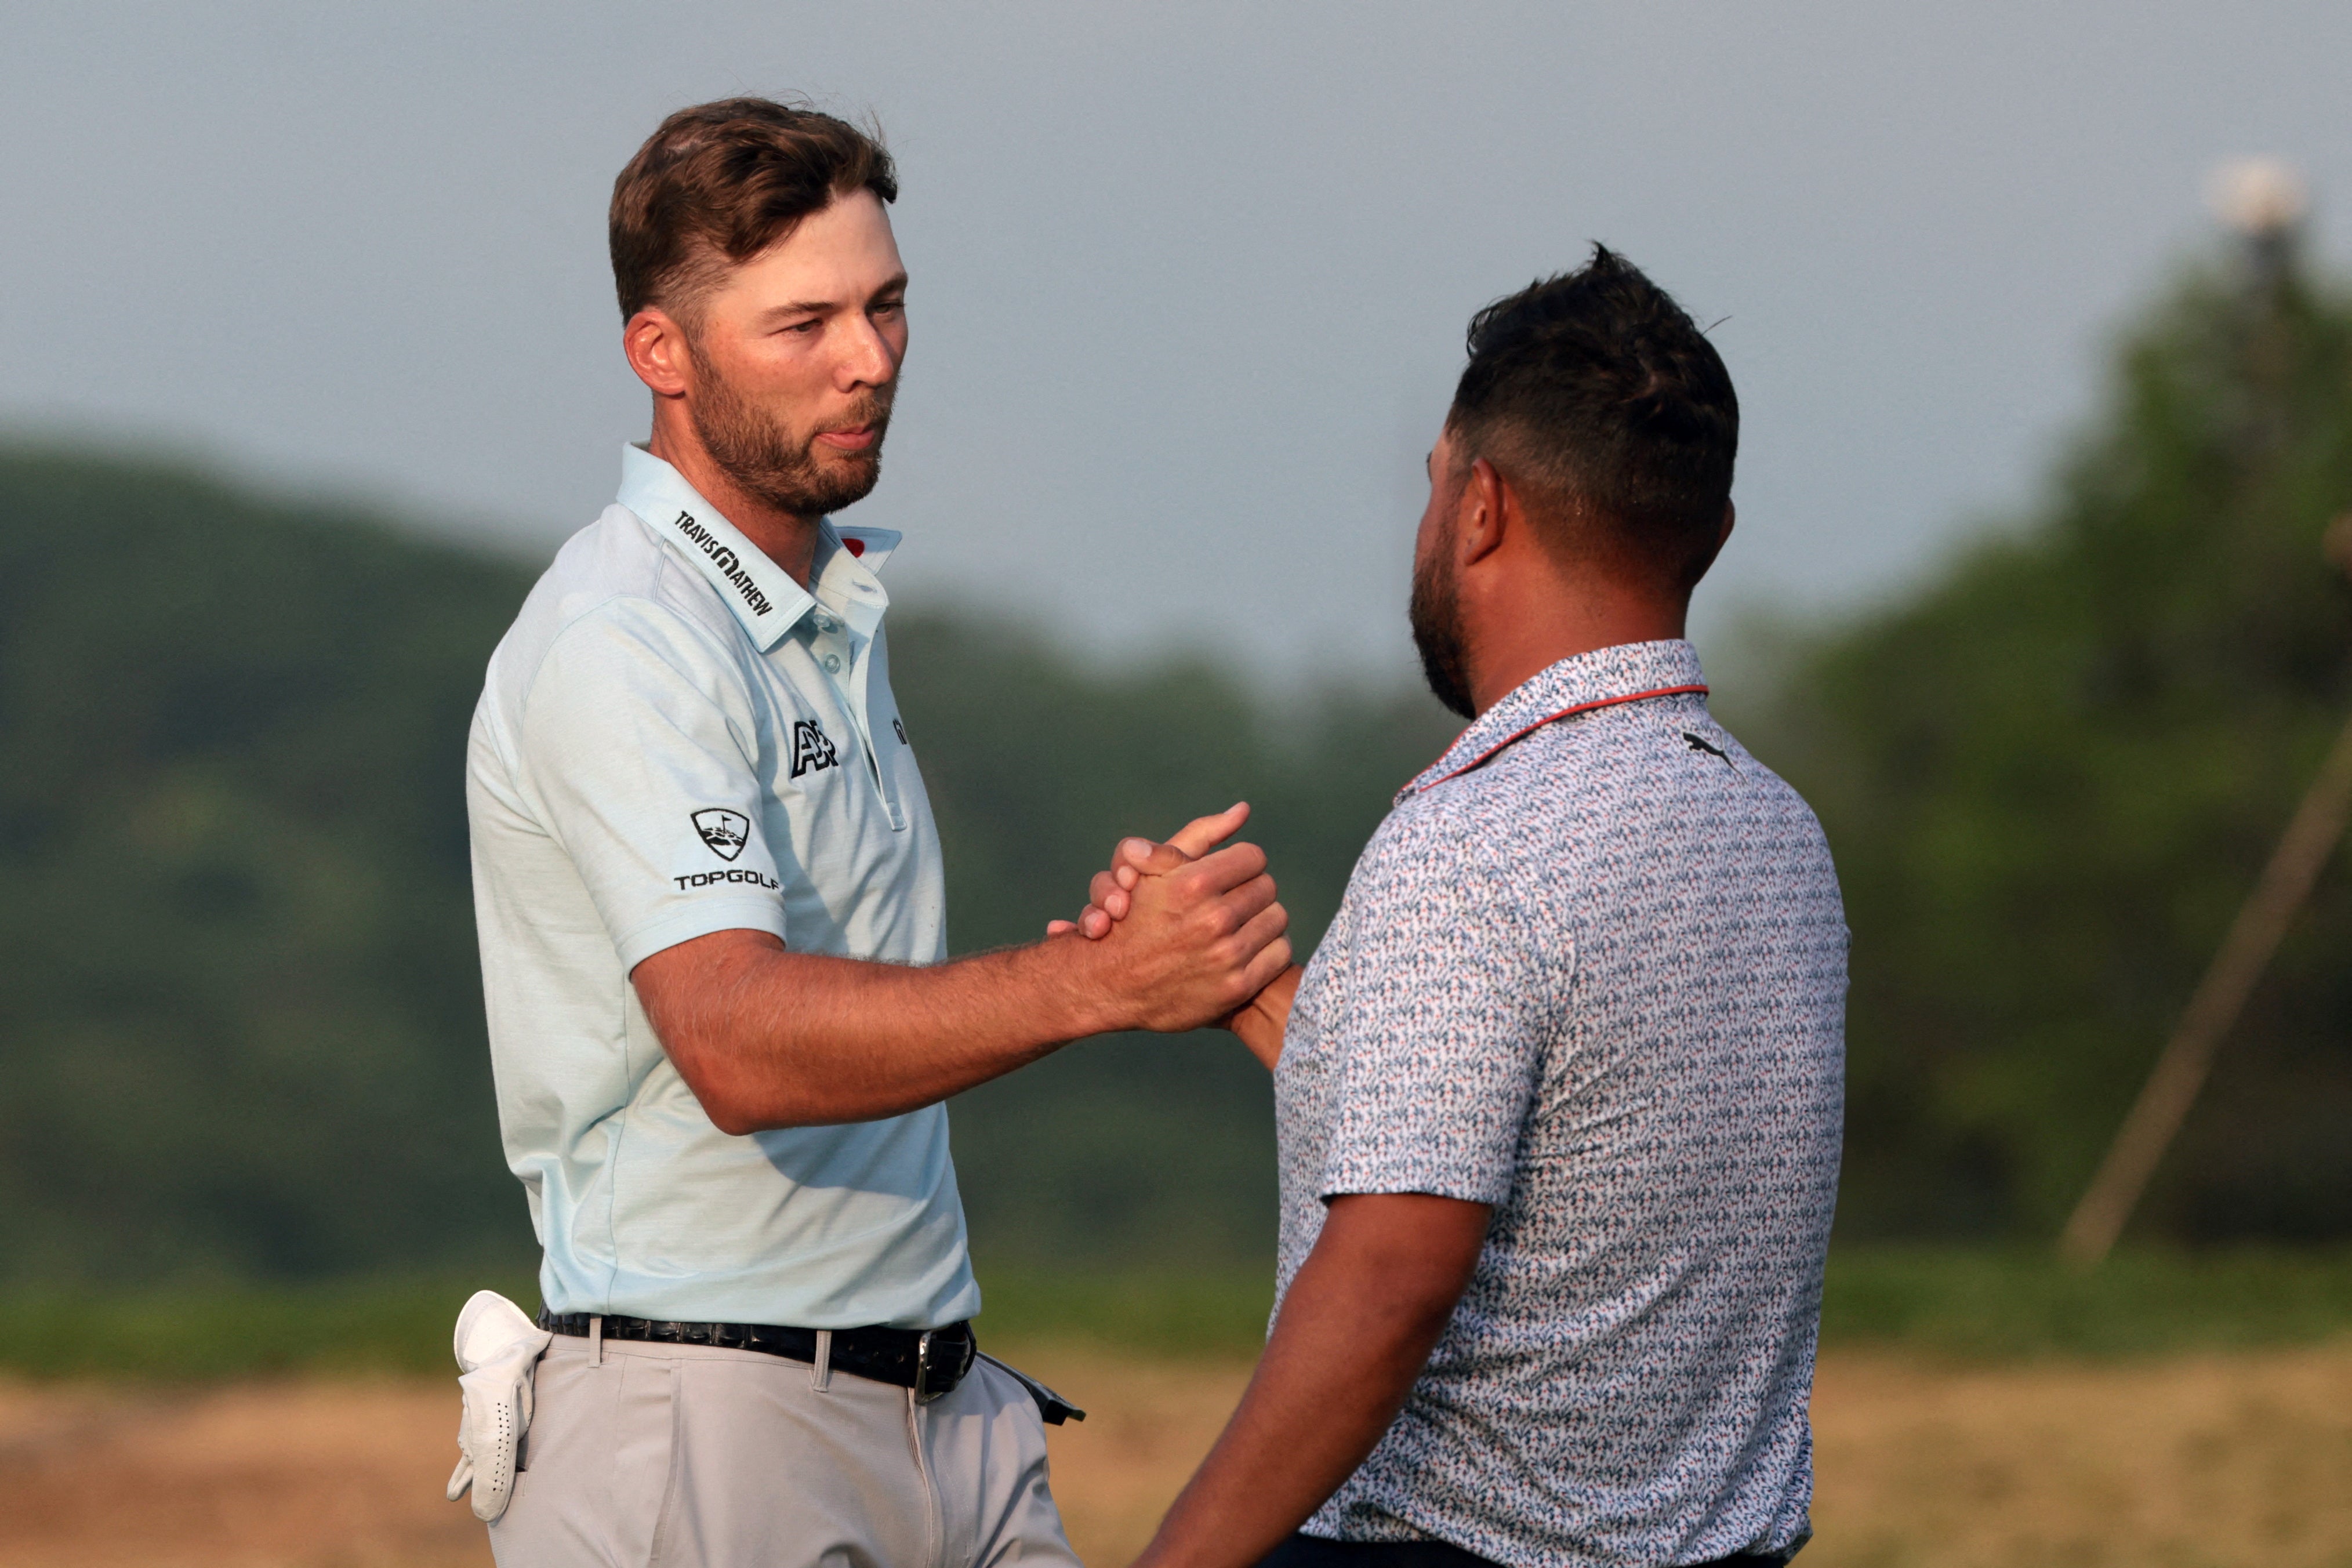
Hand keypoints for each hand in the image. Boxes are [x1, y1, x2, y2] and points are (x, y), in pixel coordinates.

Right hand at [1058, 819, 1293, 1034]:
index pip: (1253, 857)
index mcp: (1194, 884)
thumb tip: (1243, 809)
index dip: (1240, 864)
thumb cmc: (1134, 919)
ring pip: (1277, 919)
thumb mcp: (1156, 868)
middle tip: (1231, 902)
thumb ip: (1201, 834)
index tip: (1228, 876)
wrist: (1113, 986)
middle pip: (1267, 887)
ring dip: (1260, 919)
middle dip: (1249, 891)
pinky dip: (1267, 950)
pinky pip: (1280, 953)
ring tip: (1238, 924)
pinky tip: (1245, 950)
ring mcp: (1227, 956)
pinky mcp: (1238, 987)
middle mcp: (1213, 920)